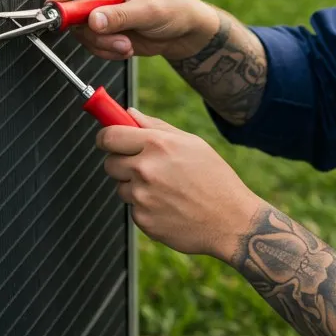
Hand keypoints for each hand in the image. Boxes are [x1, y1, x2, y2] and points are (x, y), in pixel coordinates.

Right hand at [48, 0, 219, 61]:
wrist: (184, 32)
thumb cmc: (175, 10)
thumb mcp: (150, 11)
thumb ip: (120, 16)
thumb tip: (93, 21)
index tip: (54, 7)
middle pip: (78, 4)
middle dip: (93, 27)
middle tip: (111, 37)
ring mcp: (102, 5)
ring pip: (82, 27)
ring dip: (102, 42)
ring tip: (125, 44)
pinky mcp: (102, 23)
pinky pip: (90, 40)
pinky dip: (105, 49)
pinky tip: (124, 46)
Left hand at [98, 108, 264, 261]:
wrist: (231, 222)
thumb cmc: (215, 179)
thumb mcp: (192, 144)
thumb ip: (156, 126)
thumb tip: (129, 113)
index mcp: (157, 144)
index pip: (109, 136)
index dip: (105, 137)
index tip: (108, 140)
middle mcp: (145, 169)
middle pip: (109, 163)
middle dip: (121, 163)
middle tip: (144, 167)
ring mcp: (142, 197)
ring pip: (121, 187)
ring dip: (135, 187)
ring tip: (166, 190)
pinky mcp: (143, 220)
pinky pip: (133, 208)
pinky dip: (146, 207)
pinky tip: (169, 207)